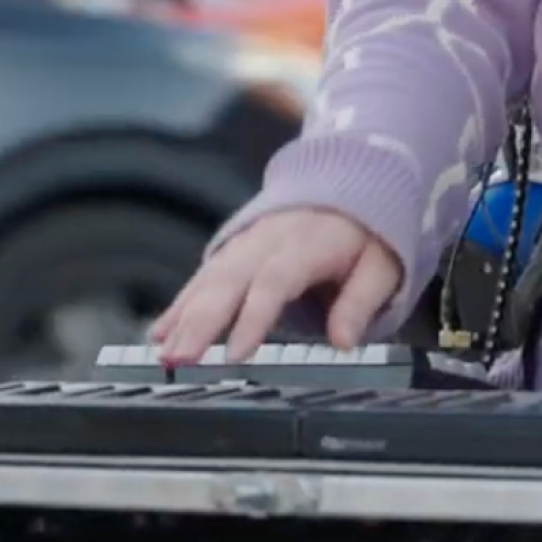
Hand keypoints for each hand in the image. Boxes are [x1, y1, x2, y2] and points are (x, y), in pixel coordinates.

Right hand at [149, 207, 402, 365]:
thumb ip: (360, 302)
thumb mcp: (381, 266)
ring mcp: (247, 242)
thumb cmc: (367, 233)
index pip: (274, 282)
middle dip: (200, 322)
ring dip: (182, 316)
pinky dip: (180, 303)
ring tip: (163, 352)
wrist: (351, 182)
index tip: (234, 354)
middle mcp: (269, 241)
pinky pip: (203, 275)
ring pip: (209, 278)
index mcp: (306, 245)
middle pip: (229, 281)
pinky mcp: (235, 249)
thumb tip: (344, 342)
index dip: (252, 318)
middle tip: (179, 359)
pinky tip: (160, 331)